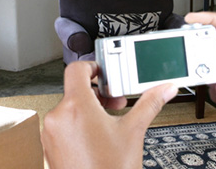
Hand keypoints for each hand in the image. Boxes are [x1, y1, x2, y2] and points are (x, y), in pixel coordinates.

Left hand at [41, 61, 177, 168]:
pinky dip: (78, 126)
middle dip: (98, 94)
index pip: (77, 69)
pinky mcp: (50, 149)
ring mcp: (51, 135)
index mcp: (76, 107)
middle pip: (75, 90)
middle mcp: (58, 118)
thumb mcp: (133, 132)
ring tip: (108, 122)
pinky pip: (63, 127)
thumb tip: (165, 89)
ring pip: (69, 109)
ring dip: (88, 109)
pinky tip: (97, 138)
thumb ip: (149, 104)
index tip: (105, 74)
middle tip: (115, 102)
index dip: (93, 67)